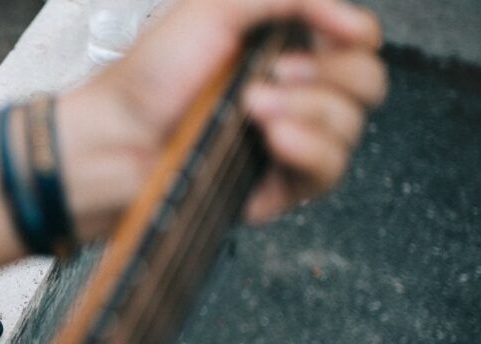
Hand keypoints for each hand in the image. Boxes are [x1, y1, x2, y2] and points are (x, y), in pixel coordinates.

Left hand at [89, 0, 386, 223]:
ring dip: (309, 110)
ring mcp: (286, 144)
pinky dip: (308, 148)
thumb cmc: (149, 77)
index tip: (332, 32)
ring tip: (255, 108)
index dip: (355, 35)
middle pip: (366, 84)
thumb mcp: (214, 9)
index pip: (355, 43)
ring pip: (350, 127)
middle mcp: (291, 96)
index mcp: (280, 50)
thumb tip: (349, 17)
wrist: (114, 140)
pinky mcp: (277, 188)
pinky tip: (274, 137)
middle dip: (330, 74)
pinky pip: (327, 172)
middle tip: (276, 73)